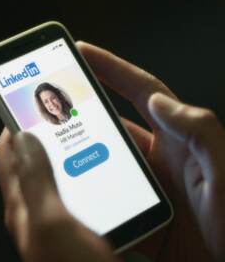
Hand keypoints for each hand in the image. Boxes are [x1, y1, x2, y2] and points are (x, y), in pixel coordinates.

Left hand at [0, 130, 121, 261]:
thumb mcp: (52, 224)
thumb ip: (37, 182)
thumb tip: (24, 138)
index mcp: (21, 205)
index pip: (7, 156)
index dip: (14, 128)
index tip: (31, 107)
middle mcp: (35, 209)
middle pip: (32, 163)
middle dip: (46, 137)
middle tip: (67, 117)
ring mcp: (56, 219)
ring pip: (57, 176)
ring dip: (70, 155)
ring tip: (88, 135)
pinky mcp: (77, 226)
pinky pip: (78, 191)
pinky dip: (87, 175)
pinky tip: (103, 169)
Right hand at [77, 41, 224, 261]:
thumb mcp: (224, 172)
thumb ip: (198, 132)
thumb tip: (159, 100)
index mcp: (179, 139)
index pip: (141, 91)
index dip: (112, 69)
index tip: (84, 54)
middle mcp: (160, 156)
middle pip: (114, 123)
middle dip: (85, 108)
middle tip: (55, 99)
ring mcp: (147, 183)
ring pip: (105, 158)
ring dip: (81, 151)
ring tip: (53, 143)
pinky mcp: (138, 208)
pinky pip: (106, 191)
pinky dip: (88, 188)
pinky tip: (70, 188)